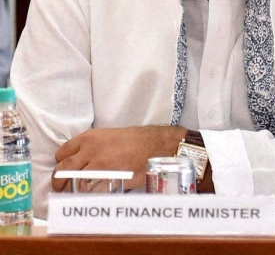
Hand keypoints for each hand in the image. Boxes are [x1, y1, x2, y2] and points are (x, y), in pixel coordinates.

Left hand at [52, 126, 185, 191]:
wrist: (157, 146)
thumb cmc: (137, 140)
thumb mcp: (109, 136)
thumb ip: (92, 147)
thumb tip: (81, 161)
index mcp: (88, 138)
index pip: (61, 153)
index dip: (61, 163)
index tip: (65, 170)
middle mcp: (89, 151)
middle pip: (62, 170)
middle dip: (59, 182)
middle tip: (61, 188)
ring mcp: (98, 166)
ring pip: (73, 183)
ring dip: (71, 192)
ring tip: (73, 195)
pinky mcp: (108, 179)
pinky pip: (89, 192)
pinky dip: (87, 196)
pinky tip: (89, 197)